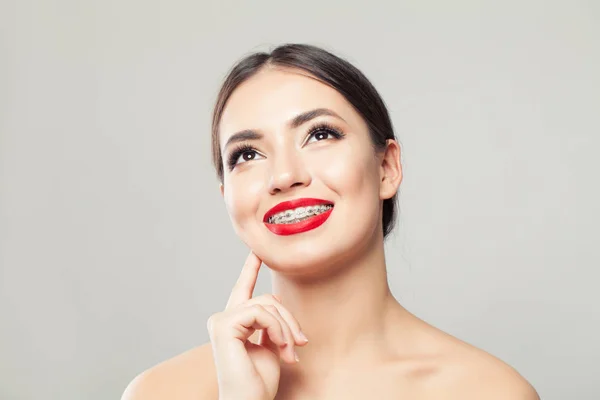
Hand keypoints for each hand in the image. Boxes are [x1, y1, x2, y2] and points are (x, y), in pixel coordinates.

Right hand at [207, 251, 307, 399]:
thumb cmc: (259, 382)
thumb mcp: (272, 346)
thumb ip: (272, 324)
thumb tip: (279, 305)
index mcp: (234, 323)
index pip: (244, 289)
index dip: (250, 269)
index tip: (257, 251)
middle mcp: (223, 319)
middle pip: (267, 298)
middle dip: (288, 319)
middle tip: (301, 343)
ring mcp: (221, 321)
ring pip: (267, 304)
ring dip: (286, 328)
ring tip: (291, 351)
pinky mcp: (224, 326)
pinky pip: (261, 313)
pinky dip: (277, 329)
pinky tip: (281, 347)